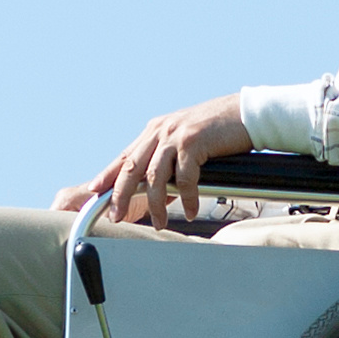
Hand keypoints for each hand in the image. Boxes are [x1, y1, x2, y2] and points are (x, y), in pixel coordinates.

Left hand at [63, 96, 252, 229]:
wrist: (245, 113)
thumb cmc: (217, 130)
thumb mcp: (183, 140)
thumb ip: (167, 158)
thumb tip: (157, 189)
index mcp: (154, 131)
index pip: (125, 156)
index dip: (107, 175)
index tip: (93, 191)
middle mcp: (160, 131)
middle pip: (131, 167)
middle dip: (119, 194)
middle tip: (114, 216)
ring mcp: (176, 135)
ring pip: (154, 176)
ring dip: (154, 204)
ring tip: (159, 223)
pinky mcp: (194, 142)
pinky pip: (185, 177)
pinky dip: (187, 198)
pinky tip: (191, 211)